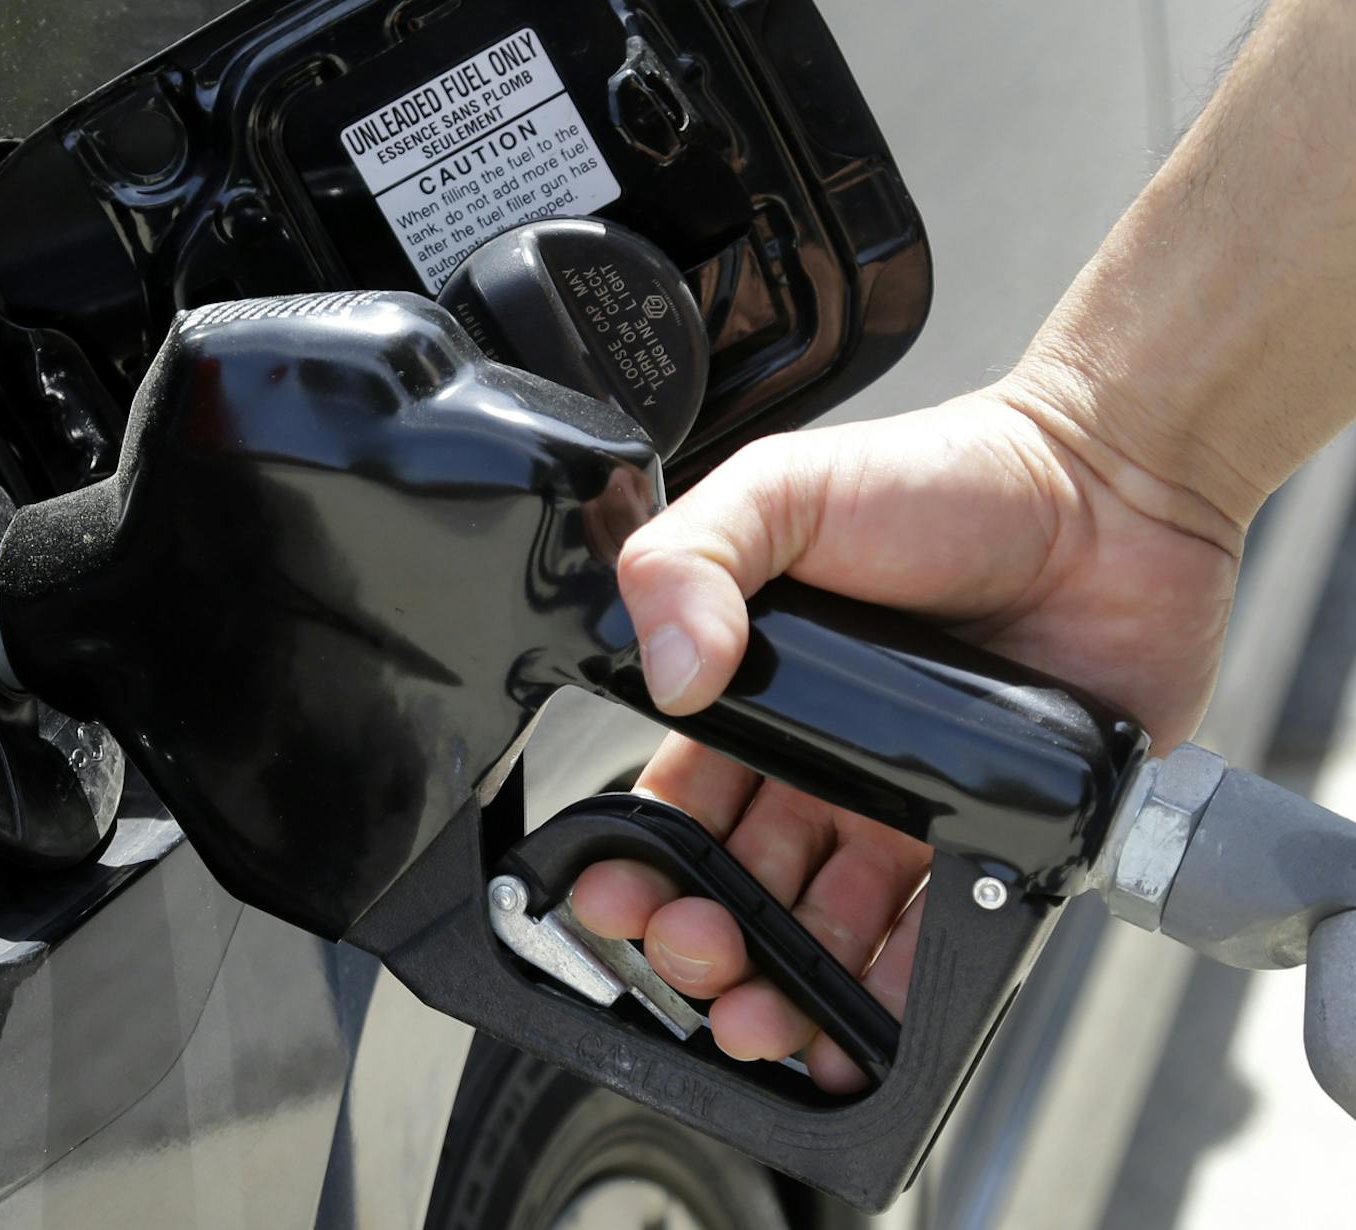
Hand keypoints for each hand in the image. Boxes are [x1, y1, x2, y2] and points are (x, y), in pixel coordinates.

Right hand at [571, 376, 1240, 1090]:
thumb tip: (667, 672)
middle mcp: (829, 762)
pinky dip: (894, 998)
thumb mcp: (781, 489)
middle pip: (741, 884)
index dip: (638, 860)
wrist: (1117, 491)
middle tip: (697, 954)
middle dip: (700, 938)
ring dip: (781, 987)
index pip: (677, 803)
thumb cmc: (951, 477)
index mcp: (760, 694)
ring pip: (826, 931)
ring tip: (760, 1013)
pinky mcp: (1002, 840)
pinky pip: (940, 943)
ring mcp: (912, 808)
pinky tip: (858, 1023)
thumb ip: (688, 560)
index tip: (619, 894)